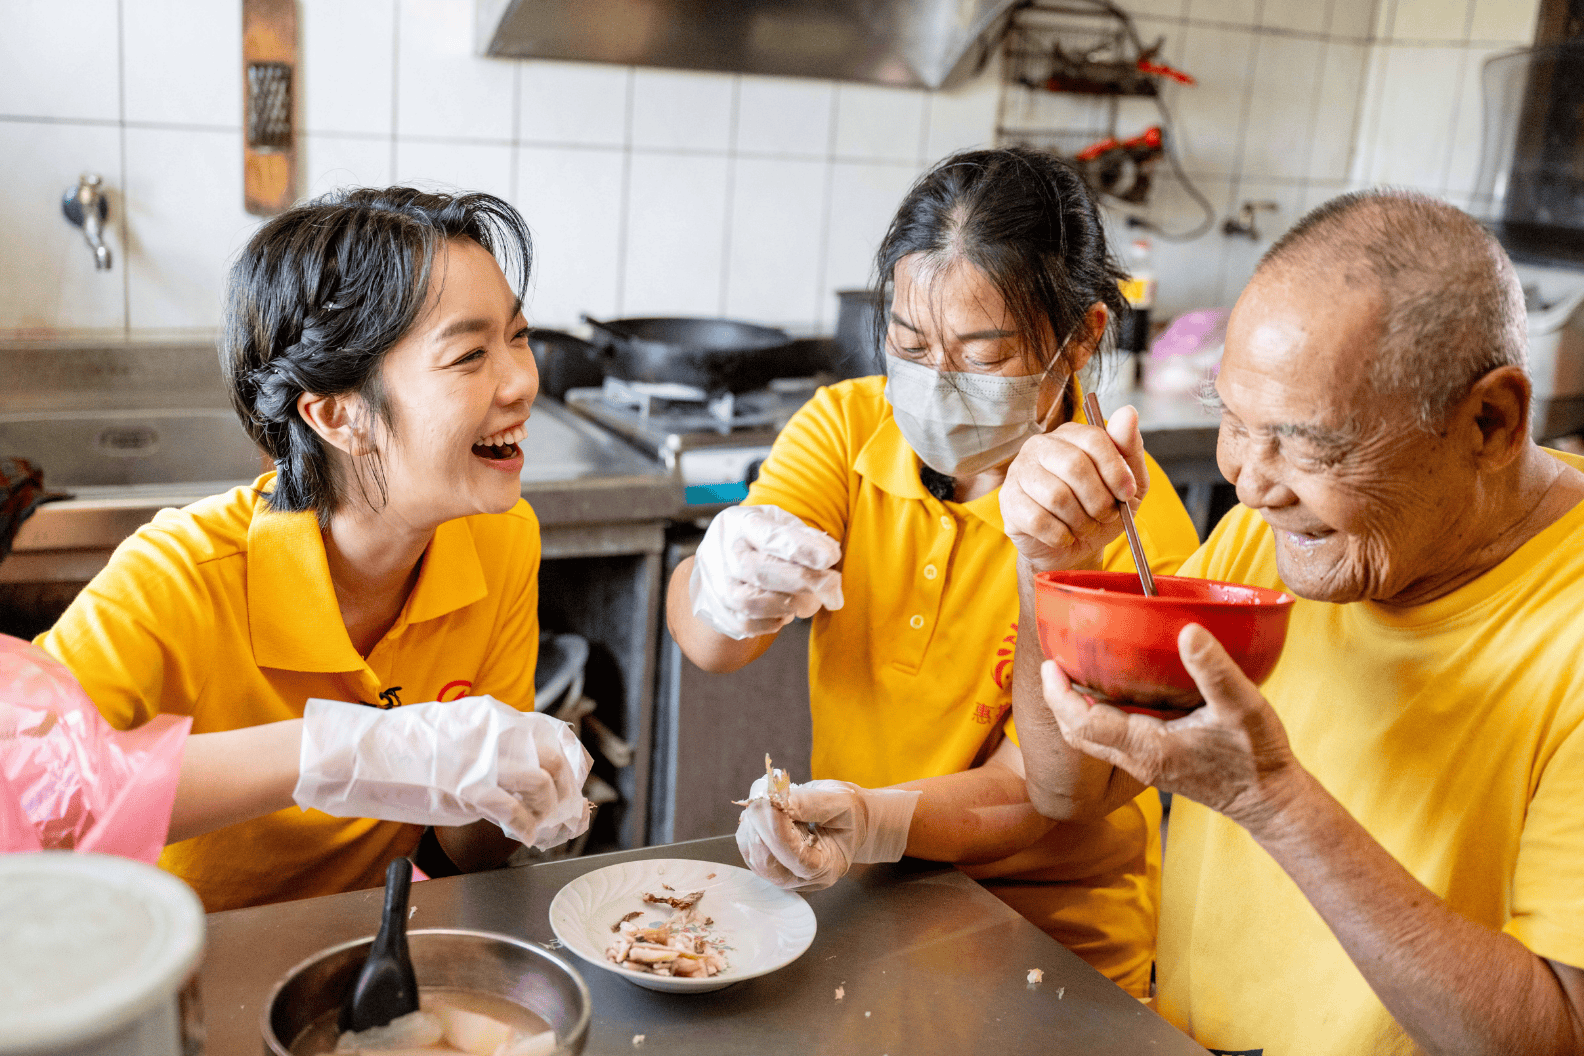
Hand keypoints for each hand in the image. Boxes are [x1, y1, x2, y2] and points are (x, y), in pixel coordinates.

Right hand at [293, 695, 592, 848]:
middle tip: (564, 814)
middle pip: (558, 760)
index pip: (557, 734)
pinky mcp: (467, 789)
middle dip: (569, 792)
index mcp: (496, 716)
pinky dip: (524, 828)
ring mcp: (483, 760)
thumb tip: (528, 767)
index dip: (575, 763)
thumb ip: (494, 744)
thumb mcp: (459, 731)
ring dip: (548, 812)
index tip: (576, 784)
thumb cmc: (405, 749)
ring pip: (544, 785)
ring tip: (540, 827)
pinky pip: (513, 812)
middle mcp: (496, 733)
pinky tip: (521, 836)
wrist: (362, 755)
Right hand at [690, 504, 843, 639]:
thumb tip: (830, 556)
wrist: (721, 563)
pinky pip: (747, 624)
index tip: (831, 558)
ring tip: (809, 602)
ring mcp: (716, 584)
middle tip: (833, 587)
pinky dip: (774, 622)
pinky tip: (787, 611)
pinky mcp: (719, 611)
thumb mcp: (780, 525)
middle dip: (803, 581)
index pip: (771, 537)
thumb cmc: (760, 541)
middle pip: (760, 571)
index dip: (803, 548)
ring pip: (751, 602)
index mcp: (740, 522)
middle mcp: (722, 552)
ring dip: (789, 604)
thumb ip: (805, 537)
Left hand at [735, 776, 919, 891]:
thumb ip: (809, 803)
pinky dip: (750, 826)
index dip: (777, 829)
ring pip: (753, 855)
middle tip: (762, 796)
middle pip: (768, 863)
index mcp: (828, 868)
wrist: (850, 822)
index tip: (768, 801)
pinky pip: (749, 847)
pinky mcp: (769, 864)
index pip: (795, 857)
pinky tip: (763, 809)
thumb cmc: (848, 813)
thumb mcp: (840, 801)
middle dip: (759, 827)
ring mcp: (784, 875)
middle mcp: (803, 879)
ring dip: (752, 824)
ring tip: (766, 799)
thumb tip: (776, 801)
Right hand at [1000, 405, 1148, 572]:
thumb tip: (1129, 411)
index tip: (1127, 493)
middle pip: (1074, 465)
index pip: (1093, 439)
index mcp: (1070, 435)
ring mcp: (1019, 472)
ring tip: (1084, 526)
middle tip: (1104, 515)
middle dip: (1098, 500)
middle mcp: (1040, 446)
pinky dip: (1060, 534)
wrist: (1072, 550)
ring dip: (1080, 521)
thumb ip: (1129, 449)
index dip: (1115, 469)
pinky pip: (1038, 519)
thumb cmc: (1099, 512)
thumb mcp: (1126, 485)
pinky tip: (1064, 535)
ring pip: (1056, 496)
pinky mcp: (1008, 501)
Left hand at [1039, 624, 1302, 831]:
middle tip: (1055, 664)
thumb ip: (1214, 670)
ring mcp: (1144, 764)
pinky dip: (1098, 716)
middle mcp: (1137, 759)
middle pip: (1077, 733)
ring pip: (1091, 738)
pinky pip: (1110, 740)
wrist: (1270, 801)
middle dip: (1058, 700)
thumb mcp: (1243, 707)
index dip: (1059, 695)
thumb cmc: (1257, 758)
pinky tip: (1113, 691)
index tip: (1051, 665)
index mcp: (1148, 747)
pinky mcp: (1154, 762)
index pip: (1083, 723)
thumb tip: (1188, 631)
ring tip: (1076, 671)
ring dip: (1076, 708)